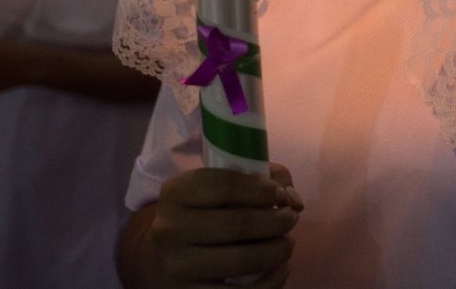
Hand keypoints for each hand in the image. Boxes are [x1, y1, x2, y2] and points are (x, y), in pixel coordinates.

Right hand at [147, 164, 302, 285]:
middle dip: (278, 220)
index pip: (226, 185)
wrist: (163, 259)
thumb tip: (293, 198)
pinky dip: (271, 282)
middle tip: (291, 218)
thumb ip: (259, 177)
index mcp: (177, 192)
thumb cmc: (202, 214)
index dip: (262, 189)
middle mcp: (171, 228)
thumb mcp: (217, 187)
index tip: (281, 194)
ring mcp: (178, 265)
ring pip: (243, 260)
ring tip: (287, 243)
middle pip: (239, 224)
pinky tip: (280, 268)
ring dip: (278, 250)